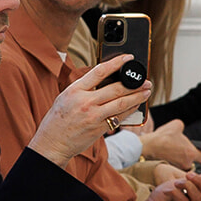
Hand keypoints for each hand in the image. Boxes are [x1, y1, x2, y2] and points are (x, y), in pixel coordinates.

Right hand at [29, 59, 153, 166]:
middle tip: (145, 81)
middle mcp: (85, 101)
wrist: (53, 142)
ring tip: (146, 92)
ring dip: (137, 97)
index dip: (116, 63)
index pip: (99, 71)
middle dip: (134, 84)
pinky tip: (137, 106)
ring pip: (121, 103)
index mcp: (75, 90)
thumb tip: (104, 79)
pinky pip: (119, 117)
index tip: (128, 58)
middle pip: (116, 89)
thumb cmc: (58, 119)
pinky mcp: (99, 128)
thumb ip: (83, 88)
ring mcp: (93, 115)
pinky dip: (130, 111)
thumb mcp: (66, 96)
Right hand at [140, 119, 200, 170]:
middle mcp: (186, 163)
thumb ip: (183, 128)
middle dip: (189, 158)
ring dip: (180, 161)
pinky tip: (167, 156)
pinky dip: (172, 163)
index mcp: (191, 153)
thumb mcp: (177, 125)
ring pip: (183, 165)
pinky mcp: (170, 170)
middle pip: (193, 163)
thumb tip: (182, 129)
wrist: (147, 146)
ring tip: (172, 152)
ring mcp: (178, 168)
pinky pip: (175, 168)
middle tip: (181, 151)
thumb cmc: (162, 137)